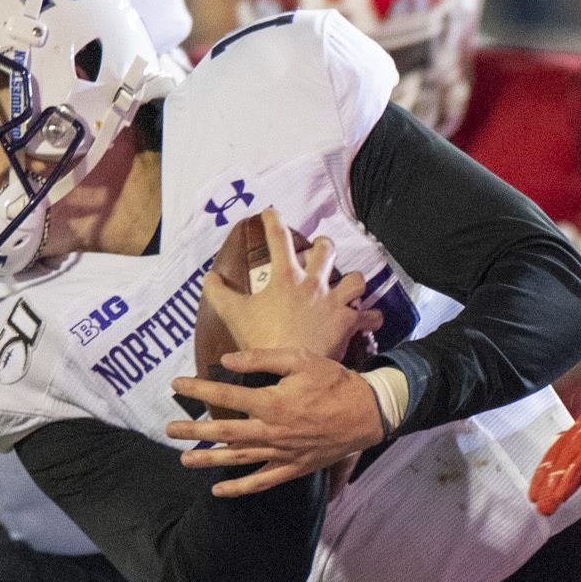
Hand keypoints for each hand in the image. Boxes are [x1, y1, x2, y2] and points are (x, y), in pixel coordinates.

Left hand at [166, 349, 392, 495]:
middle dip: (193, 431)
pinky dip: (240, 488)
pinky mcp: (294, 467)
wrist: (369, 413)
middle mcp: (272, 431)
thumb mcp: (301, 359)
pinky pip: (262, 481)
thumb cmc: (335, 382)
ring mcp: (282, 453)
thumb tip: (226, 360)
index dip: (198, 390)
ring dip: (208, 460)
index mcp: (272, 402)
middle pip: (224, 433)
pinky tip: (219, 491)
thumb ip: (262, 359)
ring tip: (184, 459)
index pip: (225, 396)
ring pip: (238, 459)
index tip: (177, 385)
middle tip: (169, 429)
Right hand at [196, 208, 378, 367]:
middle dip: (323, 246)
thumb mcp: (233, 313)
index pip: (278, 238)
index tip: (272, 212)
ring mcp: (334, 302)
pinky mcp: (348, 322)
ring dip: (353, 281)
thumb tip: (209, 276)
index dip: (274, 221)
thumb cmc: (258, 340)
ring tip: (348, 286)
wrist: (285, 369)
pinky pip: (370, 316)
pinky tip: (369, 319)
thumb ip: (219, 292)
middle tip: (319, 251)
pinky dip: (371, 317)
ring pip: (356, 279)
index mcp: (285, 277)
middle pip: (326, 250)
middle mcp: (314, 284)